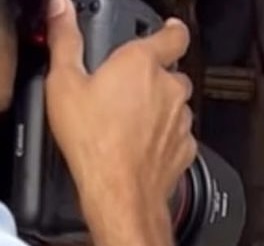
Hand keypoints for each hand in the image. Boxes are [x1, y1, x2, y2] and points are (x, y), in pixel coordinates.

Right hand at [43, 0, 195, 235]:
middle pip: (172, 73)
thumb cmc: (95, 142)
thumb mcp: (64, 82)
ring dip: (161, 109)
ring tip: (131, 121)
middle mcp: (170, 90)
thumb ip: (66, 40)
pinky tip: (142, 144)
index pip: (173, 35)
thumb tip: (62, 11)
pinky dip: (165, 136)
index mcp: (142, 64)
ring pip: (178, 106)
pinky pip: (179, 135)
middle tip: (127, 89)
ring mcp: (181, 122)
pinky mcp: (186, 150)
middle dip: (155, 77)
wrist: (120, 193)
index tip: (169, 32)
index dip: (172, 32)